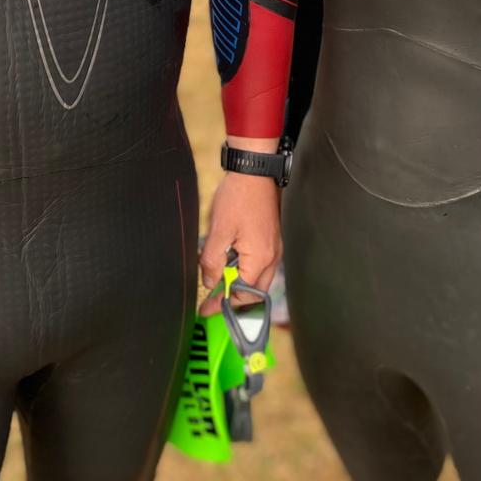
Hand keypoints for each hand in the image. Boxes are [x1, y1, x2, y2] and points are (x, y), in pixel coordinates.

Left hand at [198, 167, 281, 315]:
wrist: (254, 171)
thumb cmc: (237, 198)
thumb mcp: (218, 231)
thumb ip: (212, 262)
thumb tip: (210, 283)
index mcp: (259, 259)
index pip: (243, 295)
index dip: (223, 305)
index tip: (206, 309)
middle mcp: (272, 257)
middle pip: (255, 292)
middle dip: (233, 300)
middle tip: (212, 301)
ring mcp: (274, 248)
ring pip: (258, 279)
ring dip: (240, 286)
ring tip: (218, 284)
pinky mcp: (272, 239)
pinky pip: (261, 265)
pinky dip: (246, 272)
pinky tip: (230, 264)